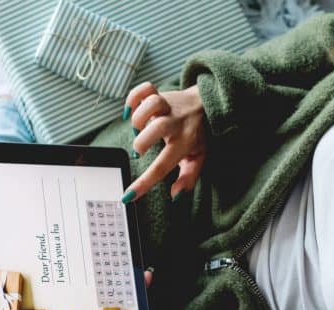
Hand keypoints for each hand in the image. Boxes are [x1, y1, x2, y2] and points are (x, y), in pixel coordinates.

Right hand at [121, 82, 205, 201]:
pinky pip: (144, 89)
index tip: (128, 196)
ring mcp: (168, 105)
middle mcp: (177, 122)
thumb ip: (188, 178)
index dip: (145, 183)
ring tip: (138, 129)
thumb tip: (175, 195)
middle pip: (158, 127)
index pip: (163, 166)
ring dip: (138, 118)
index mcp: (185, 142)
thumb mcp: (197, 158)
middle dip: (141, 142)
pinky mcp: (159, 92)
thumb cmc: (196, 134)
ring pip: (152, 103)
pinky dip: (133, 98)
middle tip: (139, 151)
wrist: (205, 102)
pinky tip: (130, 111)